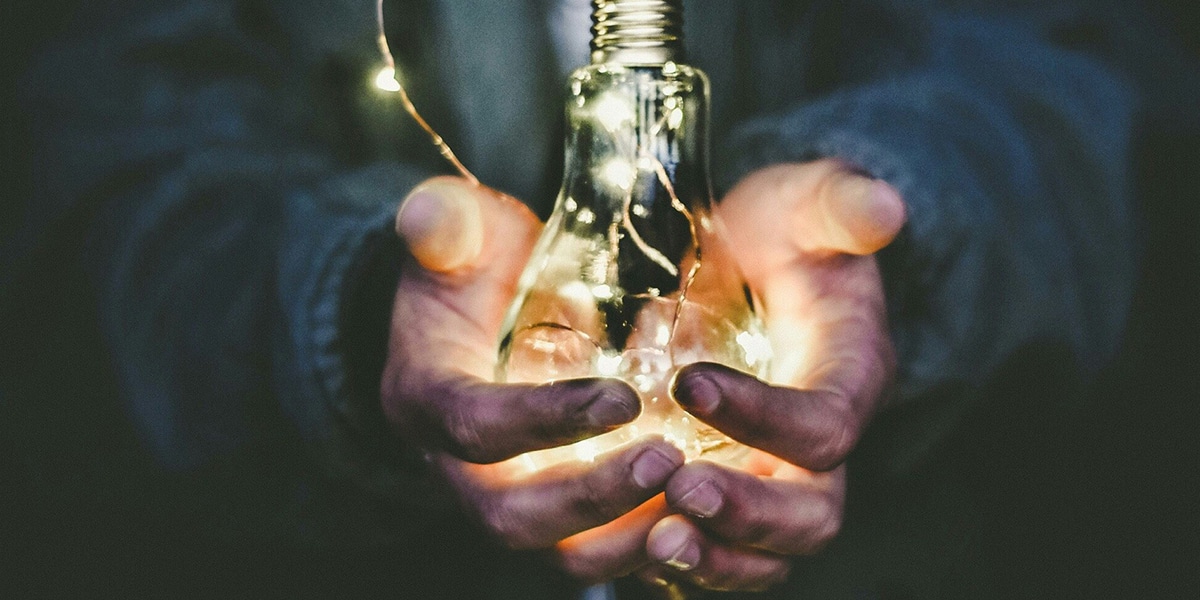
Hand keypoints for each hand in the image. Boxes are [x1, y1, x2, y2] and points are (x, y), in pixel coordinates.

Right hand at [381, 177, 685, 581]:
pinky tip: (704, 515)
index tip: (623, 399)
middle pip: (512, 516)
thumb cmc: (474, 266)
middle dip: (592, 499)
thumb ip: (446, 223)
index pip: (474, 426)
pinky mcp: (554, 512)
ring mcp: (508, 497)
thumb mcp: (458, 232)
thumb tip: (428, 216)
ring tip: (698, 499)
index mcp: (426, 399)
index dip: (543, 421)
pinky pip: (597, 550)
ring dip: (628, 537)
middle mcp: (458, 467)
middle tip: (668, 461)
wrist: (479, 310)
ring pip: (559, 553)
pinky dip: (648, 543)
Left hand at [638, 160, 905, 592]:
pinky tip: (629, 547)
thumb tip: (885, 207)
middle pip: (811, 513)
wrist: (751, 260)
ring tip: (655, 542)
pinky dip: (684, 563)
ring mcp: (777, 476)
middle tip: (680, 491)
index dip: (765, 417)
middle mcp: (820, 444)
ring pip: (767, 553)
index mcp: (849, 377)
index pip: (824, 424)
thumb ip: (839, 204)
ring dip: (715, 558)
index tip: (690, 384)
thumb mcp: (806, 202)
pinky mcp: (734, 489)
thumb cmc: (780, 232)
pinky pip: (721, 552)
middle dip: (749, 513)